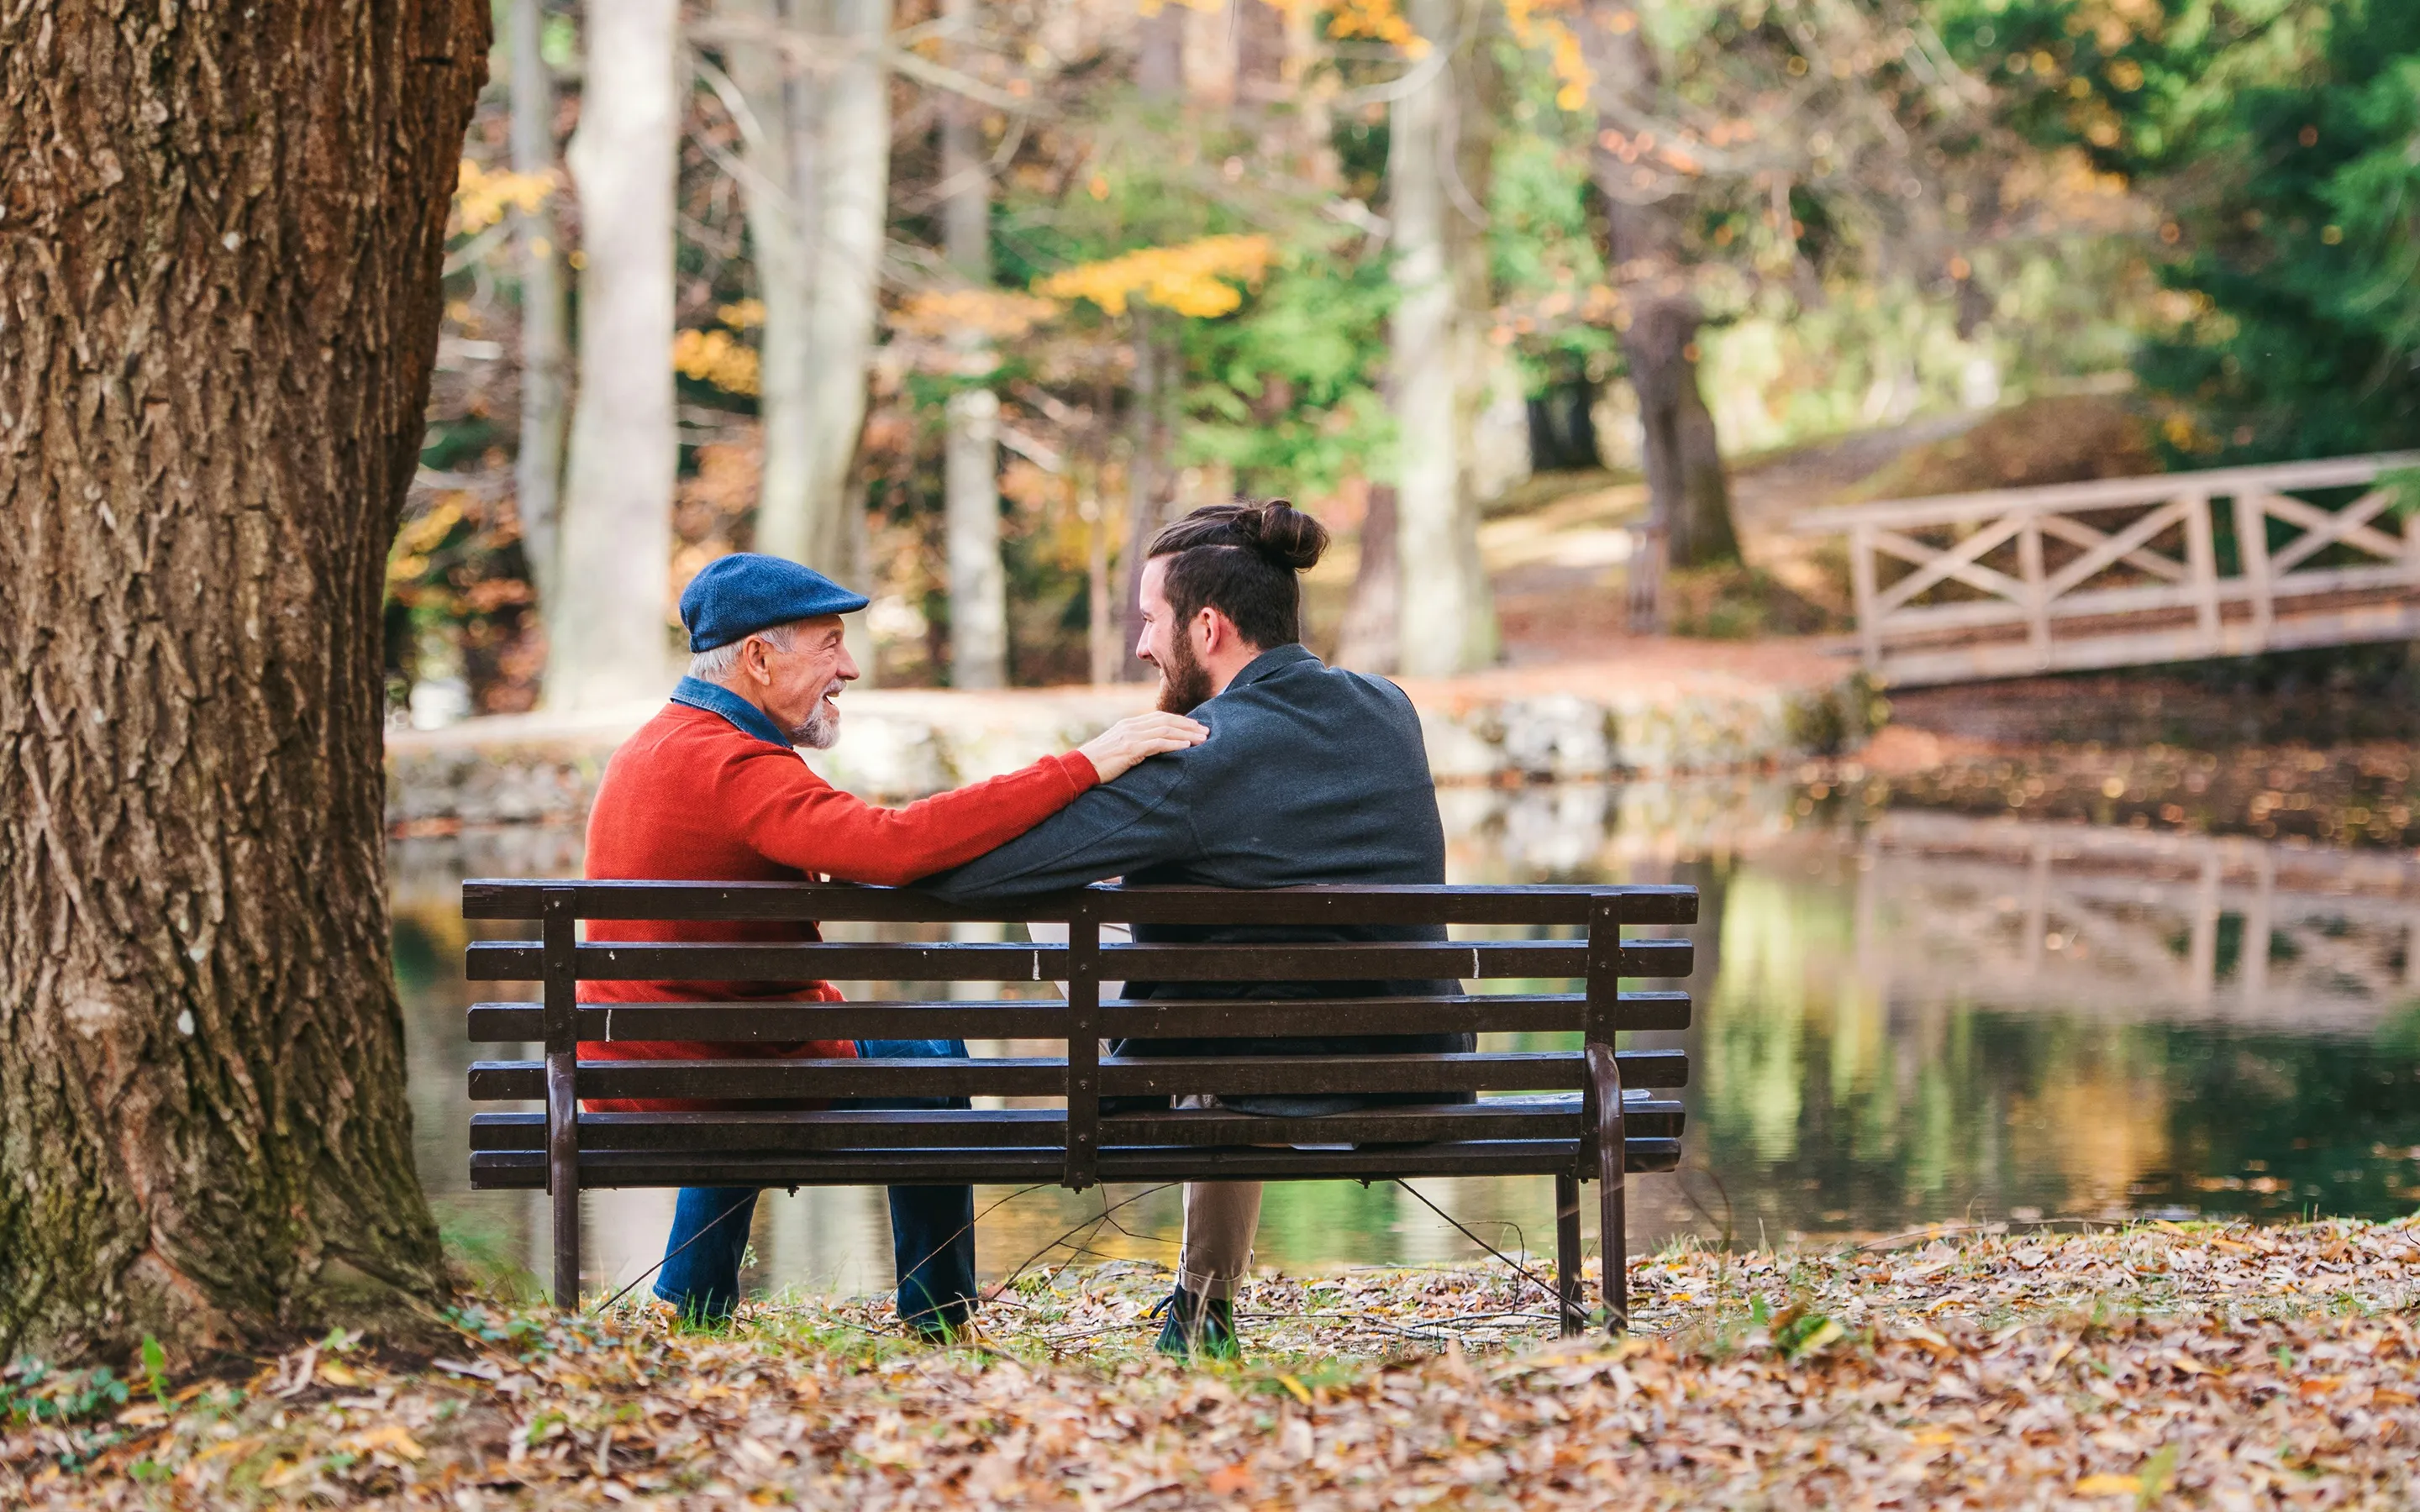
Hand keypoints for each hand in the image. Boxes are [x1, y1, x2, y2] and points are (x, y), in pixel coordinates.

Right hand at [1077, 711, 1206, 781]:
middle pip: (1166, 720)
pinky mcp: (1130, 749)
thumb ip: (1135, 746)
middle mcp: (1131, 726)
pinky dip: (1175, 744)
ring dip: (1187, 734)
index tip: (1196, 726)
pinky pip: (1158, 743)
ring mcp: (1130, 736)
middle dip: (1188, 725)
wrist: (1080, 768)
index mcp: (1129, 725)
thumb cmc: (1099, 764)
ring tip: (1203, 739)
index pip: (1160, 717)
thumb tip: (1152, 751)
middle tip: (1206, 731)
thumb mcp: (1118, 750)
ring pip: (1165, 730)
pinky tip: (1187, 747)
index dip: (1180, 721)